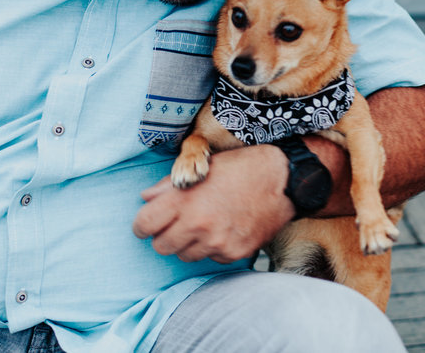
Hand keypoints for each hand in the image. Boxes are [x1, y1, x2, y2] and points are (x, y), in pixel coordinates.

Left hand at [132, 144, 294, 263]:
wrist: (282, 180)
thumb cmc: (240, 168)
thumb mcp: (202, 167)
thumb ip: (169, 184)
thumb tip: (146, 198)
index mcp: (183, 200)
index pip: (144, 224)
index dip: (142, 224)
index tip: (148, 223)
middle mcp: (197, 224)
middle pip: (161, 246)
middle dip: (164, 236)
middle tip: (175, 225)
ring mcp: (216, 242)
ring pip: (185, 256)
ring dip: (188, 244)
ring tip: (203, 225)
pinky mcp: (234, 253)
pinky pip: (211, 258)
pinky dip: (213, 248)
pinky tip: (224, 230)